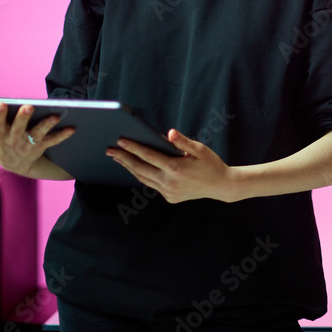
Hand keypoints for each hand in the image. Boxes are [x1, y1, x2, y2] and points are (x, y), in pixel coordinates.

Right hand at [0, 95, 74, 177]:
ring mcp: (26, 144)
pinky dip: (62, 135)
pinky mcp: (39, 147)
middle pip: (18, 128)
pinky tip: (71, 128)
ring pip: (37, 135)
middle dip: (23, 118)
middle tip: (28, 106)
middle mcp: (12, 139)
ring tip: (56, 116)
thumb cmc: (2, 137)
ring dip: (46, 125)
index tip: (1, 103)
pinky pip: (52, 141)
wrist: (12, 162)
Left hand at [107, 129, 232, 203]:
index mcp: (176, 168)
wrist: (221, 186)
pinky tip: (136, 168)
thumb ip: (182, 141)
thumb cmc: (211, 163)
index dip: (133, 147)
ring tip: (118, 158)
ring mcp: (168, 192)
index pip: (148, 155)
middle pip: (140, 168)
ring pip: (143, 178)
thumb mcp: (200, 149)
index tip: (120, 140)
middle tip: (110, 150)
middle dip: (124, 158)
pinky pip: (152, 184)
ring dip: (130, 168)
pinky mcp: (169, 197)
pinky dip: (142, 175)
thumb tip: (169, 133)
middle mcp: (169, 182)